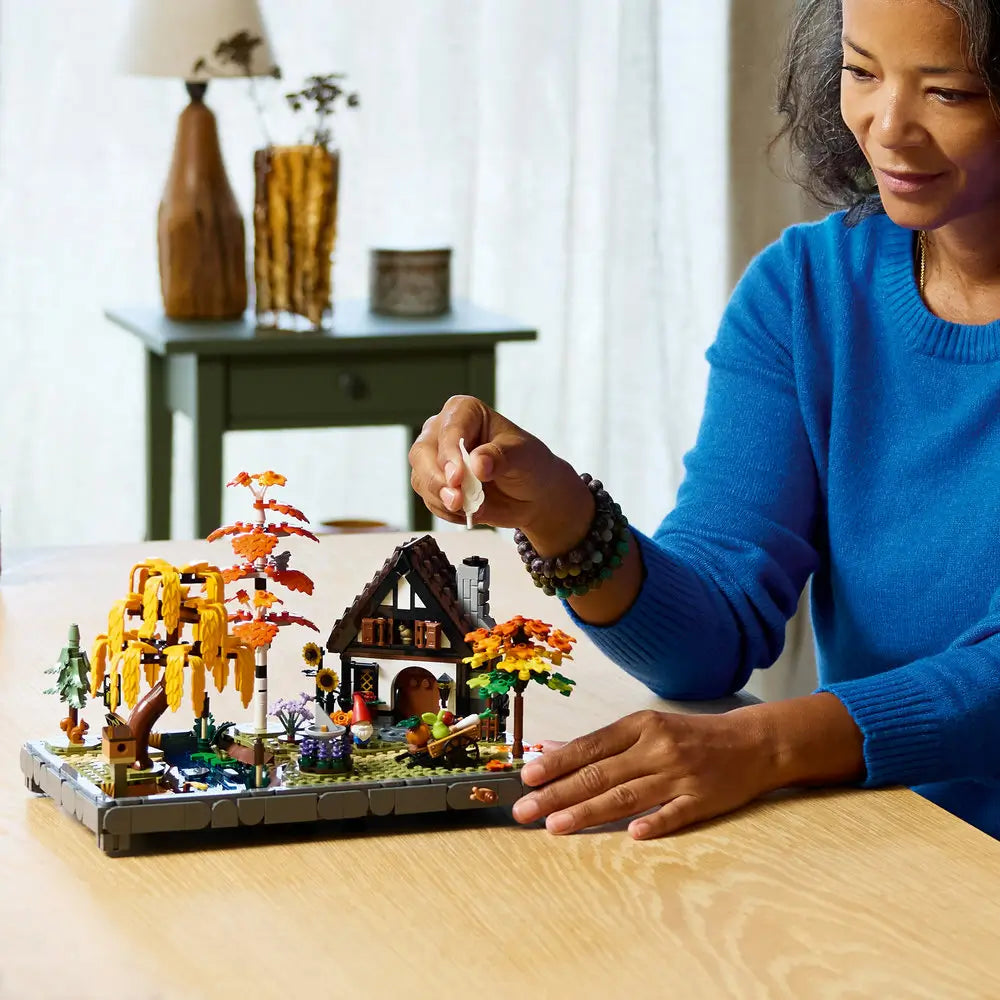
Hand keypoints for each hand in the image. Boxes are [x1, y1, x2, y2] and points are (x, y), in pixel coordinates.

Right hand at [408, 395, 589, 545]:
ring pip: (421, 478)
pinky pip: (428, 499)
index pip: (448, 429)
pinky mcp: (435, 483)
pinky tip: (467, 512)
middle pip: (422, 453)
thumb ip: (501, 457)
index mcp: (465, 411)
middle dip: (437, 480)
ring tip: (468, 509)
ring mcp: (436, 458)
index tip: (458, 477)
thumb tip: (478, 463)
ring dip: (441, 499)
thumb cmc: (528, 465)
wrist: (532, 495)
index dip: (449, 453)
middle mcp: (443, 431)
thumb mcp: (523, 456)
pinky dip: (445, 510)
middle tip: (457, 500)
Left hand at [512, 710, 772, 838]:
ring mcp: (680, 775)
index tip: (528, 778)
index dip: (557, 763)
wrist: (751, 743)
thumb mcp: (645, 728)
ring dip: (588, 811)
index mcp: (640, 726)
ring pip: (626, 796)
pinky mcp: (703, 800)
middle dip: (558, 793)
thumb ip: (601, 743)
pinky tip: (630, 835)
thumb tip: (551, 750)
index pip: (590, 746)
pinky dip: (653, 824)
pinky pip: (674, 814)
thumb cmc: (689, 737)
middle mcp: (657, 748)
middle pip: (600, 774)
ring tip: (555, 825)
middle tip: (525, 811)